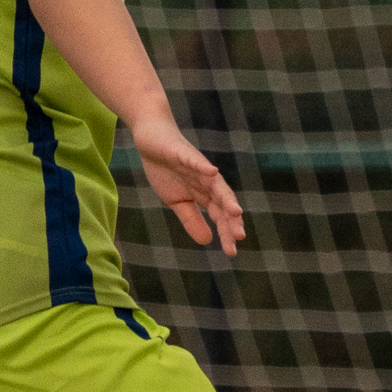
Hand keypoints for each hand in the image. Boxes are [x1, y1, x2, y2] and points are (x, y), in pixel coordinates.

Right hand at [130, 114, 244, 256]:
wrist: (152, 139)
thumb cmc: (166, 170)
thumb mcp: (176, 201)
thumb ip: (192, 219)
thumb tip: (208, 241)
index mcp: (205, 194)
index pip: (220, 216)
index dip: (226, 232)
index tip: (232, 252)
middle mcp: (206, 181)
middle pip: (223, 201)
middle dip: (231, 219)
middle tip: (239, 237)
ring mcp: (197, 166)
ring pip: (215, 183)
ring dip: (226, 197)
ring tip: (236, 211)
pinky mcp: (184, 153)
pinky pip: (195, 160)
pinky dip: (204, 166)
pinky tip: (212, 173)